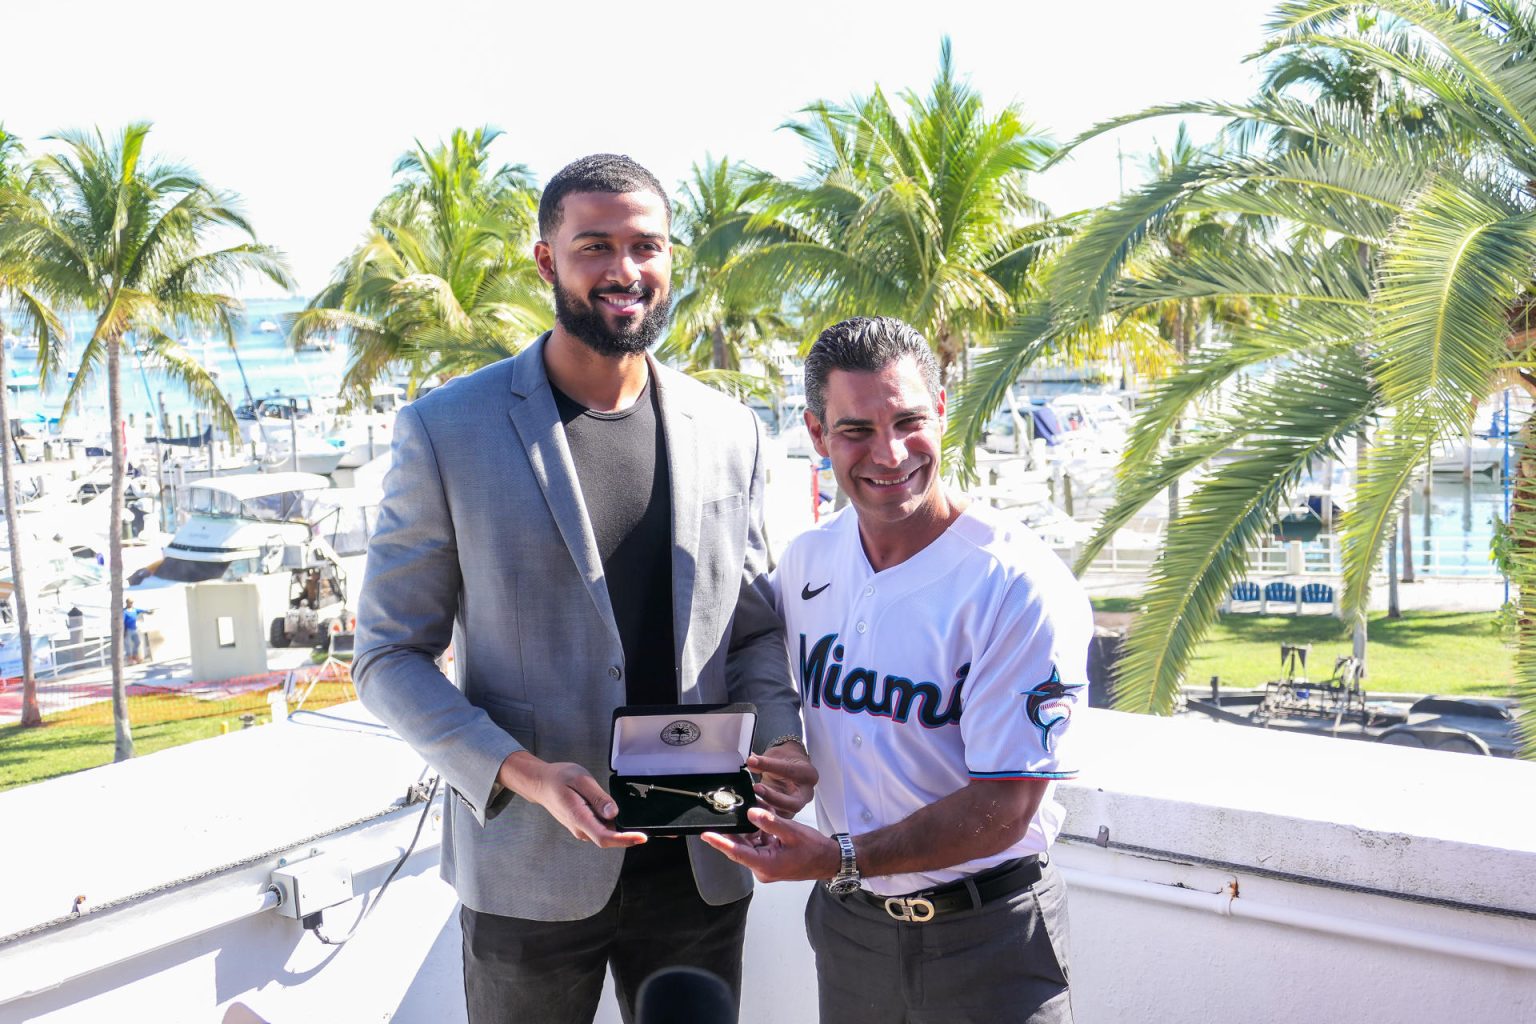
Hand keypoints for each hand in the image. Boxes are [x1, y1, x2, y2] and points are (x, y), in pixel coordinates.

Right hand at [499, 752, 645, 848]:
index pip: (604, 837)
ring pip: (605, 830)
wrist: (541, 783)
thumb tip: (613, 814)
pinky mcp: (582, 826)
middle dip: (623, 828)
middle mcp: (580, 829)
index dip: (625, 840)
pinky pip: (600, 826)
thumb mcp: (581, 780)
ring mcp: (580, 829)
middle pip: (608, 836)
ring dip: (612, 819)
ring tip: (601, 796)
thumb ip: (598, 798)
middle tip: (624, 806)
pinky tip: (600, 802)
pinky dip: (606, 817)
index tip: (642, 837)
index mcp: (579, 818)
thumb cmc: (559, 778)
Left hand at [701, 807, 839, 882]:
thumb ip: (770, 823)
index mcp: (766, 865)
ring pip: (749, 844)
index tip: (705, 834)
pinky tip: (761, 817)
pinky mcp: (769, 862)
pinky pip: (758, 845)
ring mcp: (765, 866)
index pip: (736, 852)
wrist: (828, 861)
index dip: (720, 842)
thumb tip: (751, 812)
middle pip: (741, 847)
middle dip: (735, 828)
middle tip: (726, 810)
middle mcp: (762, 869)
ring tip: (749, 807)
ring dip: (749, 828)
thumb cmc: (813, 849)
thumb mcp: (793, 832)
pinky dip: (758, 832)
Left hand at [749, 742, 816, 817]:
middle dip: (773, 797)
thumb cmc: (786, 760)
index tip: (752, 762)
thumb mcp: (776, 755)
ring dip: (767, 809)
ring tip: (751, 801)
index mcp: (808, 774)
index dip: (769, 766)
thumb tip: (752, 763)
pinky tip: (753, 810)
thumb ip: (765, 761)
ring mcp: (798, 804)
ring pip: (785, 814)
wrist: (790, 766)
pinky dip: (765, 816)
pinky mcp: (788, 813)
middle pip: (794, 802)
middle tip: (756, 788)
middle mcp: (806, 792)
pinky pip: (778, 819)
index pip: (790, 771)